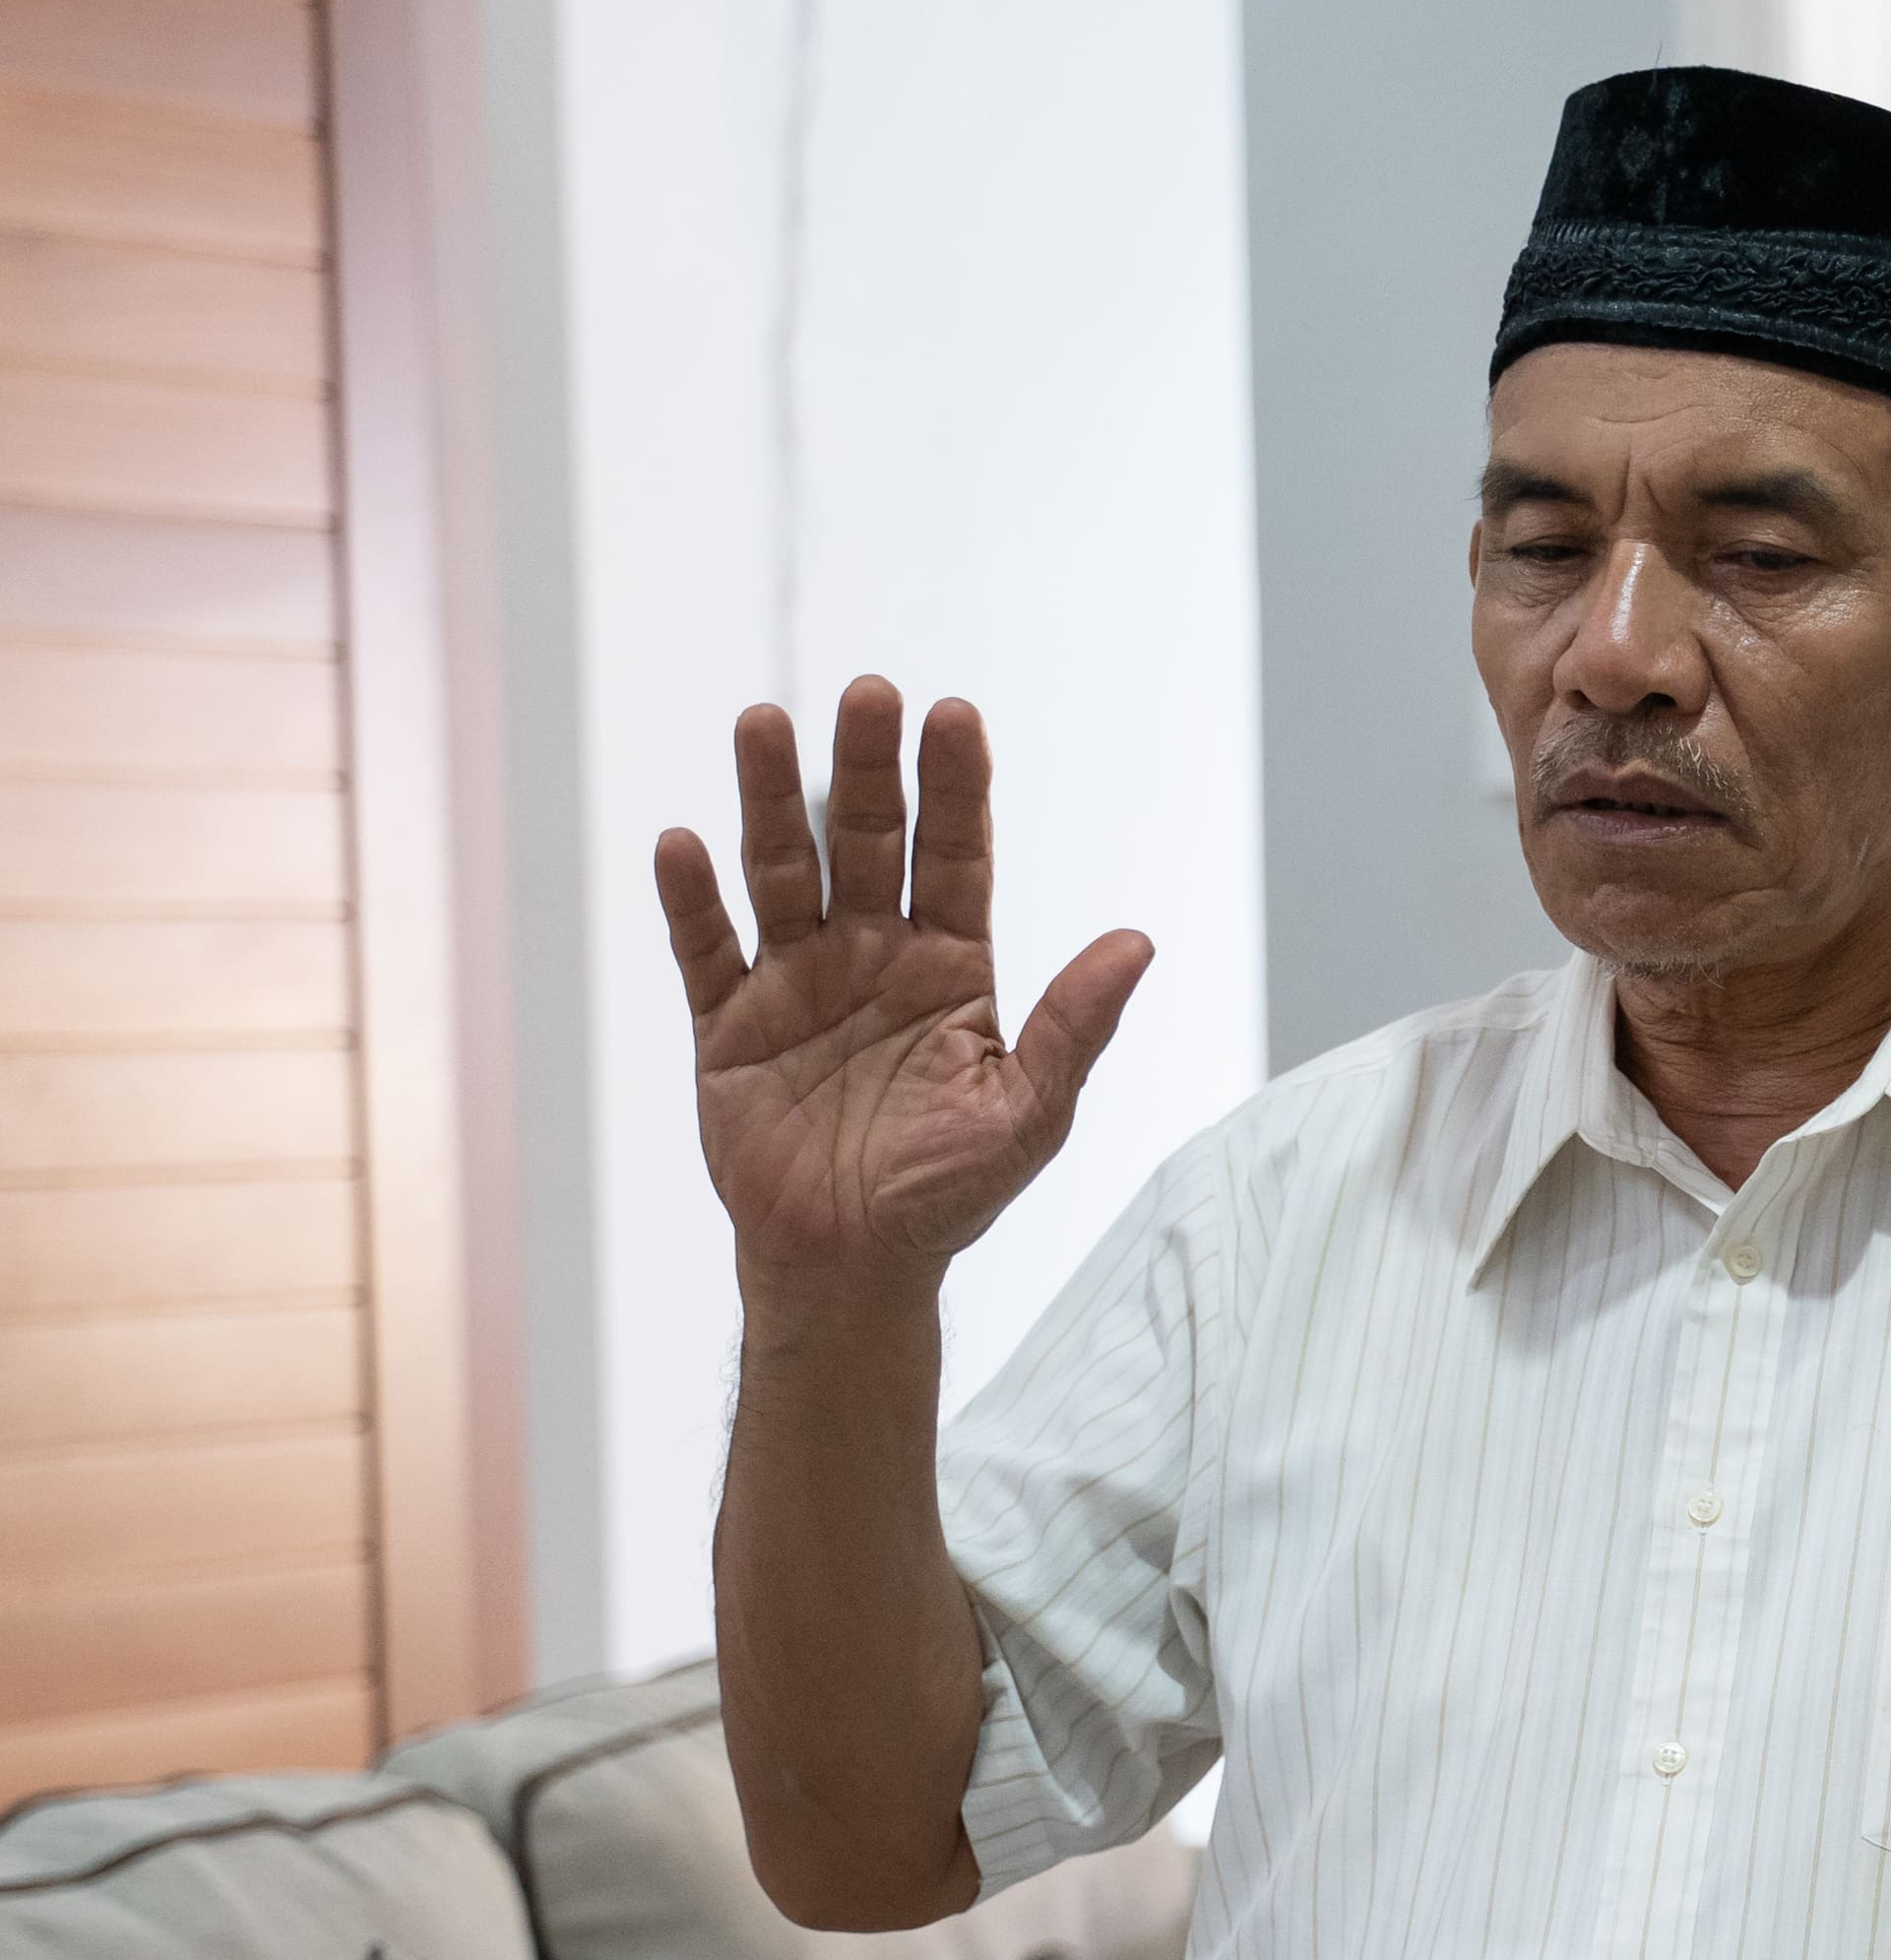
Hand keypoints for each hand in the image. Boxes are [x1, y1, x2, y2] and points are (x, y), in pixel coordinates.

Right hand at [657, 679, 1150, 1296]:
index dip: (955, 789)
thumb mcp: (1028, 1113)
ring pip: (781, 872)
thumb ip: (1074, 1026)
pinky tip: (683, 844)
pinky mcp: (727, 1025)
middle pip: (868, 841)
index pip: (956, 857)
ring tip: (764, 724)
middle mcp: (872, 955)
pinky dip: (693, 901)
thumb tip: (1138, 942)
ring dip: (772, 802)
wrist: (853, 1266)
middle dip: (867, 769)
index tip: (954, 715)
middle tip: (865, 693)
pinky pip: (706, 951)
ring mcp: (796, 982)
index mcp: (952, 966)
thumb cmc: (949, 1191)